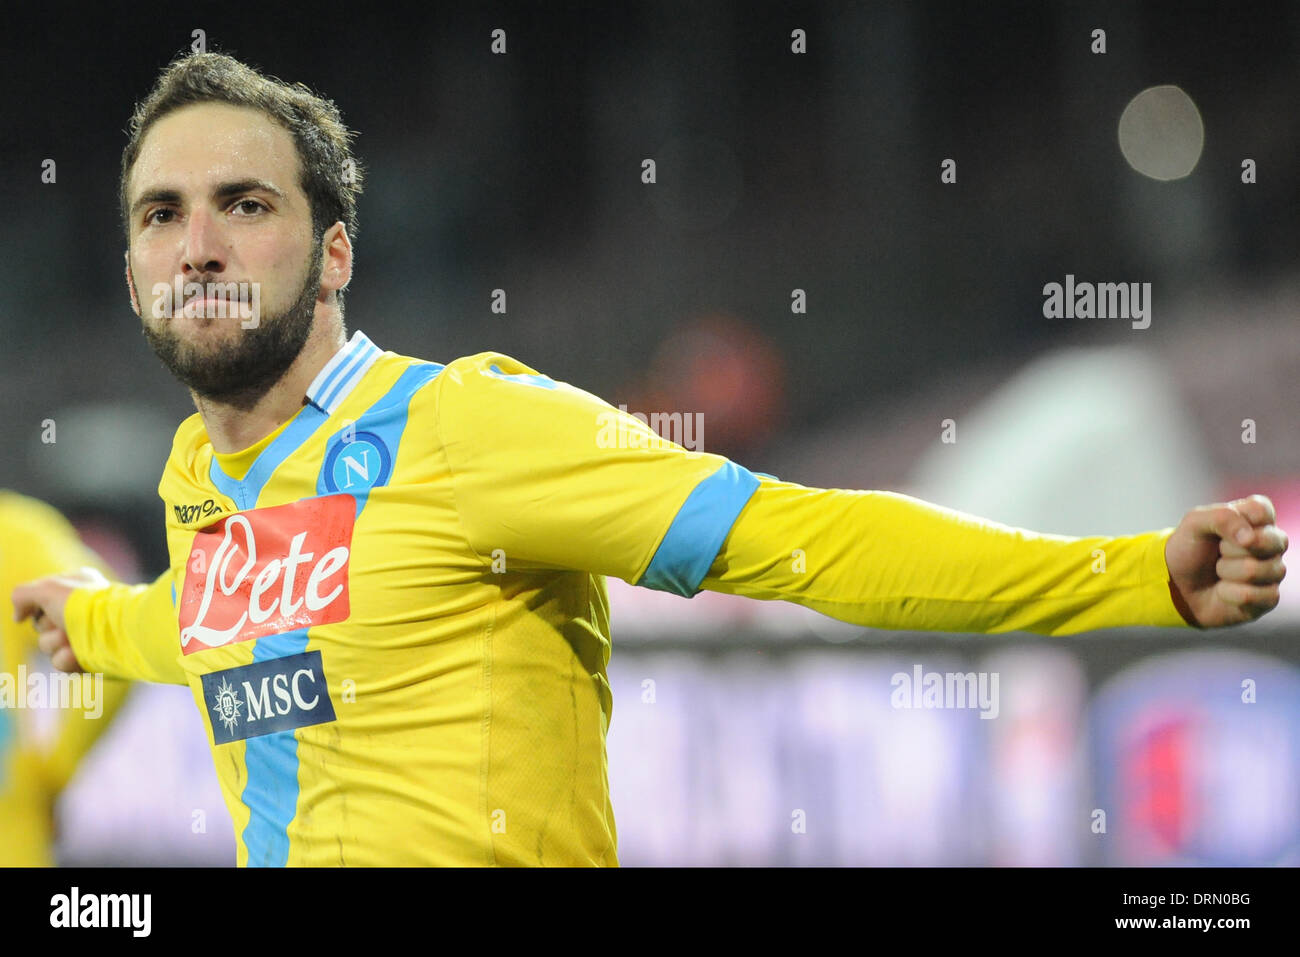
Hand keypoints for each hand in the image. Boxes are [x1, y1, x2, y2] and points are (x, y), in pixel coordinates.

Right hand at [10, 566, 109, 671]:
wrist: (116, 631)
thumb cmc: (83, 605)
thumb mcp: (47, 589)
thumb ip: (23, 595)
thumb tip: (19, 616)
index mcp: (77, 588)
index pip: (42, 599)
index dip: (37, 605)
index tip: (40, 608)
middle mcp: (81, 611)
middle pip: (42, 624)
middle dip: (47, 625)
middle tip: (62, 623)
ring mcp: (85, 635)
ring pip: (47, 645)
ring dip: (55, 642)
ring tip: (72, 638)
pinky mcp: (87, 658)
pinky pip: (60, 662)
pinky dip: (65, 658)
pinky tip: (76, 653)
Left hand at [1165, 494, 1288, 627]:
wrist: (1177, 585)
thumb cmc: (1189, 549)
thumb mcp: (1194, 523)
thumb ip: (1222, 517)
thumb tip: (1249, 538)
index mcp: (1258, 519)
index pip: (1262, 510)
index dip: (1235, 521)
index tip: (1218, 530)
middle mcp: (1272, 543)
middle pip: (1268, 541)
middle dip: (1229, 548)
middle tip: (1218, 552)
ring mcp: (1273, 571)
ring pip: (1255, 570)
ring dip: (1225, 571)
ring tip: (1219, 571)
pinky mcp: (1269, 597)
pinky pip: (1252, 594)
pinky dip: (1228, 593)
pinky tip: (1224, 591)